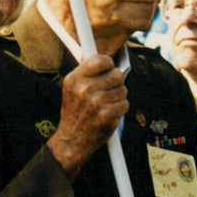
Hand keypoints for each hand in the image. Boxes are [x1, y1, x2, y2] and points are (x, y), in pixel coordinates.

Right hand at [47, 54, 128, 176]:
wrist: (72, 140)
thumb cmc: (75, 112)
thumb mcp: (72, 88)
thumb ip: (85, 72)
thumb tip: (100, 56)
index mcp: (74, 79)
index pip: (99, 60)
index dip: (108, 64)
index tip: (108, 69)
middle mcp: (84, 89)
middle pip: (116, 74)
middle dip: (116, 81)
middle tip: (108, 89)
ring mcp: (96, 102)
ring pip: (123, 89)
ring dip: (118, 96)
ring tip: (106, 104)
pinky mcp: (107, 115)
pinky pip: (125, 103)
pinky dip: (120, 108)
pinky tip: (110, 113)